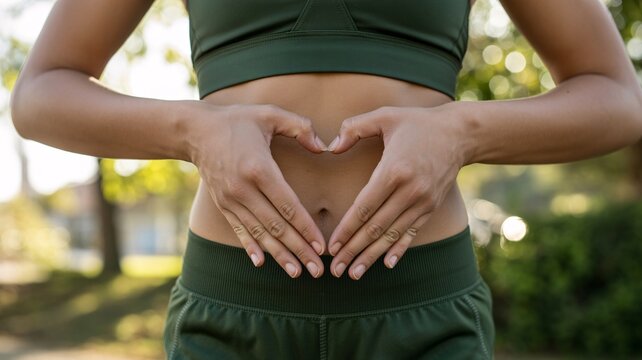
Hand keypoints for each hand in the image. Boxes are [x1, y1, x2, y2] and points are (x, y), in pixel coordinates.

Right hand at [187, 102, 327, 277]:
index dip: (306, 228)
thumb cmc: (237, 120)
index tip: (321, 246)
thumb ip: (300, 127)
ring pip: (259, 233)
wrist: (195, 131)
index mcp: (259, 168)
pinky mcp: (223, 204)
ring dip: (279, 255)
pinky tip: (262, 262)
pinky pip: (239, 230)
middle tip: (318, 270)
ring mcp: (231, 200)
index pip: (288, 205)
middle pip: (276, 226)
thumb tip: (324, 147)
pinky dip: (251, 247)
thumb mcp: (270, 114)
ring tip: (297, 272)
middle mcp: (243, 189)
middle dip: (299, 250)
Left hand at [326, 104, 467, 279]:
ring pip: (392, 235)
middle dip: (354, 251)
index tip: (332, 246)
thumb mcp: (385, 116)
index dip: (346, 230)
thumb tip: (330, 147)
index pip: (364, 207)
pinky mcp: (431, 207)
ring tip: (354, 274)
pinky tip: (386, 264)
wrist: (460, 134)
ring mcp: (422, 201)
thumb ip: (354, 127)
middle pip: (375, 228)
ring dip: (372, 256)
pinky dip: (398, 249)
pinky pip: (411, 232)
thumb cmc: (417, 123)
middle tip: (337, 270)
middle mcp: (409, 191)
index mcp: (393, 170)